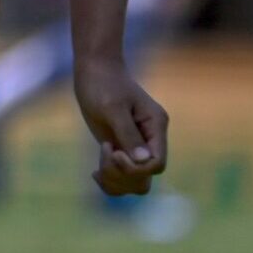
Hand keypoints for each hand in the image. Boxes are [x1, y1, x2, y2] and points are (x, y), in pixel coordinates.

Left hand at [74, 55, 168, 195]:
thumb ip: (128, 134)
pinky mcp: (122, 149)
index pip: (157, 164)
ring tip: (98, 167)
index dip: (135, 168)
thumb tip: (144, 162)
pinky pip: (123, 177)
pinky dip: (110, 180)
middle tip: (104, 152)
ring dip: (115, 180)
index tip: (113, 151)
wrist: (95, 70)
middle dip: (123, 175)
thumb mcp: (113, 108)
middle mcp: (150, 140)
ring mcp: (136, 146)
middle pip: (146, 177)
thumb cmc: (103, 84)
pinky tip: (95, 173)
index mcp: (156, 127)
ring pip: (135, 182)